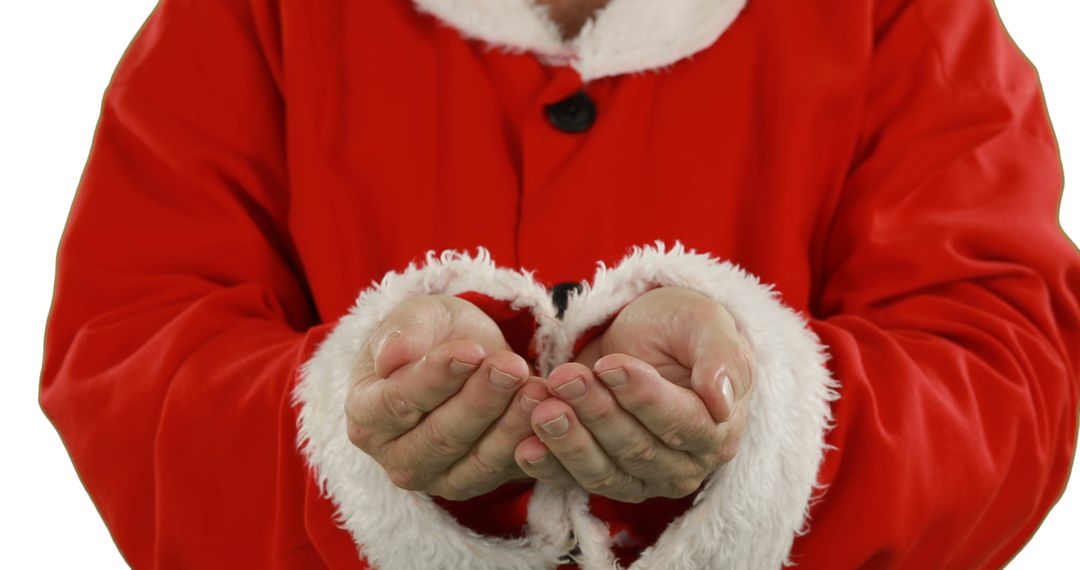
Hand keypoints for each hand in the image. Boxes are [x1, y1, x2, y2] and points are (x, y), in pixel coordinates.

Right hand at [345, 294, 547, 500]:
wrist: (462, 355)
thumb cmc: (431, 334)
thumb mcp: (418, 317)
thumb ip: (404, 332)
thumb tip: (391, 357)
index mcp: (367, 414)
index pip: (398, 402)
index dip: (436, 378)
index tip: (473, 351)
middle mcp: (395, 456)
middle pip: (440, 436)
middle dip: (481, 400)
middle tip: (513, 366)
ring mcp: (436, 477)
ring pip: (477, 461)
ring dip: (511, 426)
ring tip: (539, 389)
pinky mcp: (475, 485)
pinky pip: (506, 473)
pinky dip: (530, 448)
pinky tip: (552, 418)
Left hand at [513, 287, 752, 502]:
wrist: (648, 334)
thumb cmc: (683, 326)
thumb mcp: (706, 324)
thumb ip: (722, 358)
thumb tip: (721, 402)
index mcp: (717, 431)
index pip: (682, 423)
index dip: (644, 397)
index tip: (611, 365)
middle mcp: (682, 464)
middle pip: (637, 449)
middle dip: (597, 413)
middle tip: (565, 379)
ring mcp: (641, 477)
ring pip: (604, 472)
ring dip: (569, 442)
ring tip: (542, 408)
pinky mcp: (602, 476)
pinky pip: (573, 481)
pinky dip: (549, 467)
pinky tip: (525, 448)